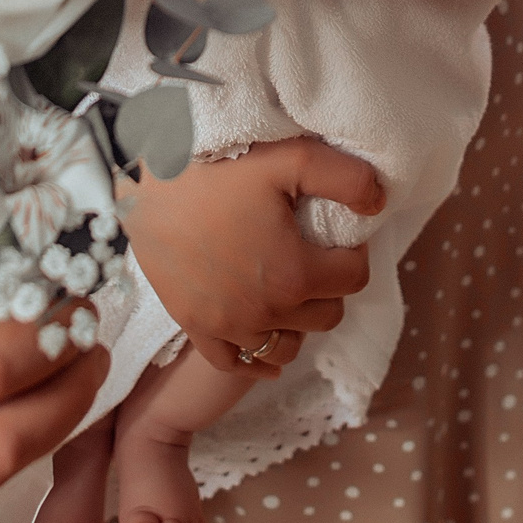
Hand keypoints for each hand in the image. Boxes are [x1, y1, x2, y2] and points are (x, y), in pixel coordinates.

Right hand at [117, 138, 382, 371]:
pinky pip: (236, 364)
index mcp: (294, 273)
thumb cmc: (217, 164)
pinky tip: (268, 342)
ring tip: (287, 286)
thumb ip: (347, 179)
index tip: (335, 232)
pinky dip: (258, 359)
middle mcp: (265, 310)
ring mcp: (228, 325)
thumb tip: (380, 204)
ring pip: (288, 344)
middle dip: (329, 286)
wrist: (143, 178)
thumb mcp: (291, 157)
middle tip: (311, 253)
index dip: (352, 253)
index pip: (354, 278)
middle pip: (327, 314)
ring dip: (298, 320)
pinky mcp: (195, 327)